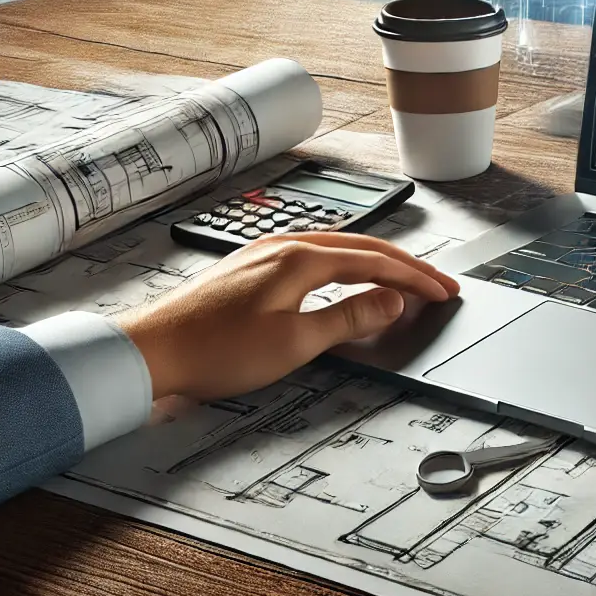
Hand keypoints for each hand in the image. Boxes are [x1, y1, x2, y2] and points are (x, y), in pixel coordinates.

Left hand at [119, 232, 459, 400]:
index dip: (415, 278)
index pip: (375, 262)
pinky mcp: (251, 267)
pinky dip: (345, 265)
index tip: (443, 291)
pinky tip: (345, 278)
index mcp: (301, 259)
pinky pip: (314, 256)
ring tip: (401, 278)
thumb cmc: (214, 350)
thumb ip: (349, 317)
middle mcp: (285, 245)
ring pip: (337, 248)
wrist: (152, 350)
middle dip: (403, 265)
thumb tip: (391, 300)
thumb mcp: (294, 342)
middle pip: (361, 247)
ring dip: (375, 262)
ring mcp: (265, 253)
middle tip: (436, 283)